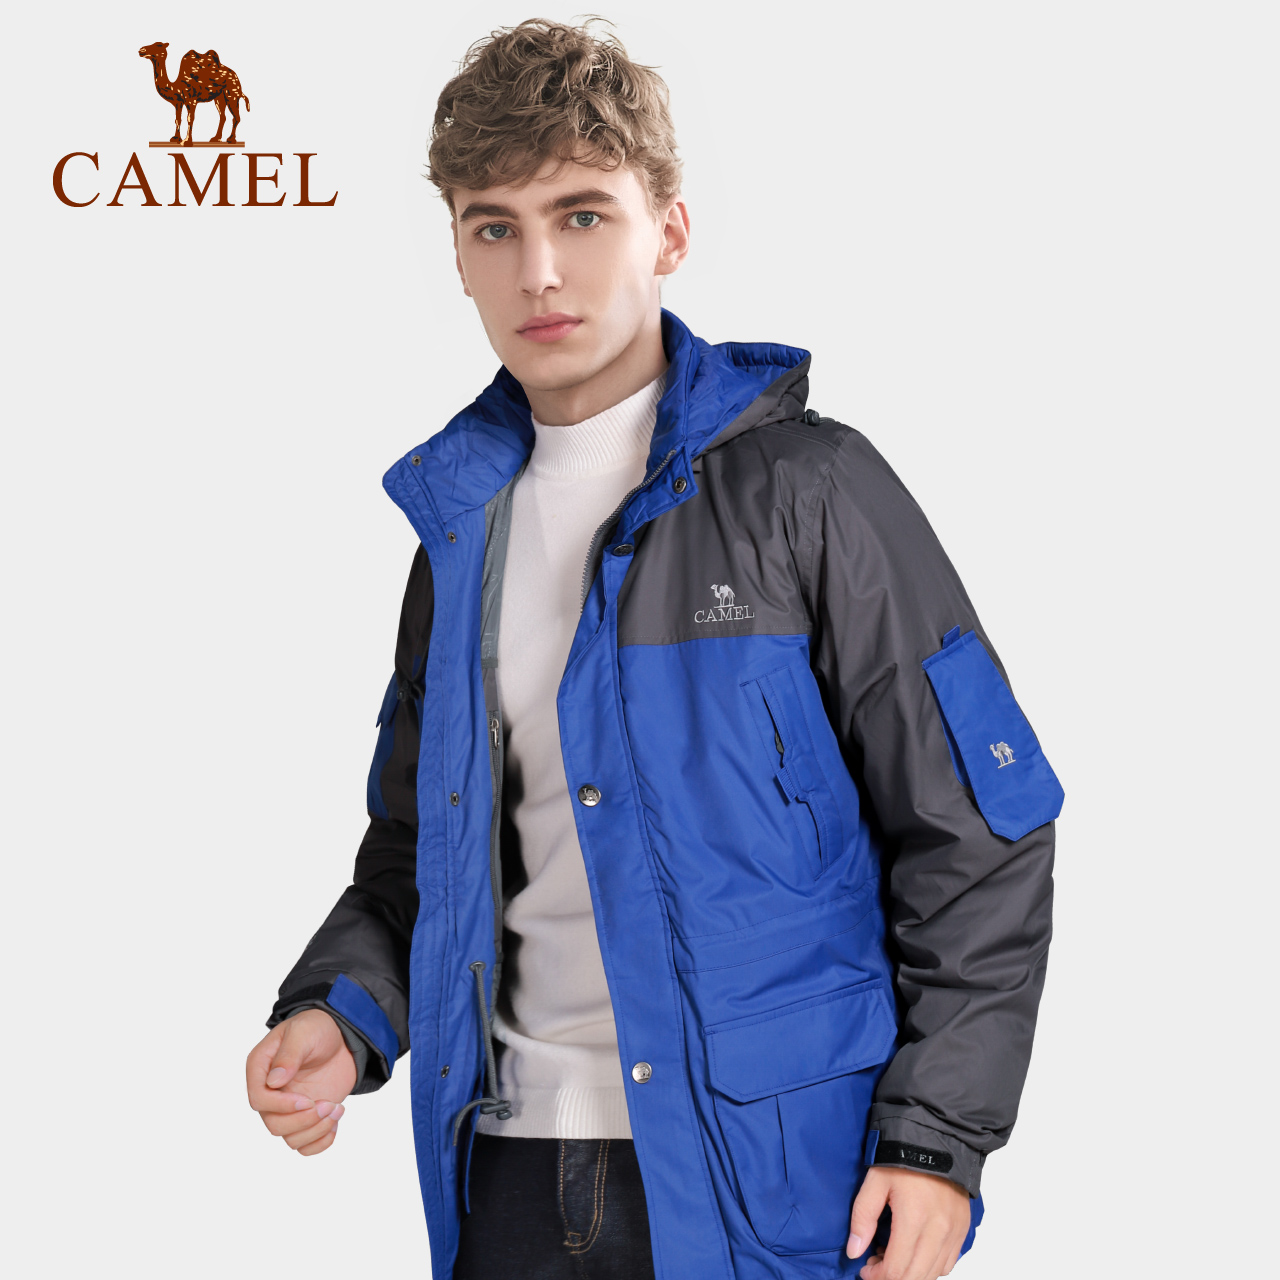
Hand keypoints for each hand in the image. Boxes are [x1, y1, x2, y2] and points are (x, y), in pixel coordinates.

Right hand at [245, 1009, 356, 1155]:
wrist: (342, 1036)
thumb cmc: (318, 1027)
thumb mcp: (304, 1032)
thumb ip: (289, 1055)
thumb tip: (273, 1081)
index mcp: (261, 1069)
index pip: (259, 1100)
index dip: (281, 1106)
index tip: (307, 1100)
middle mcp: (270, 1092)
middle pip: (274, 1125)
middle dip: (303, 1120)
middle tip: (329, 1105)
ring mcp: (287, 1107)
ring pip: (290, 1138)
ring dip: (316, 1130)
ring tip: (337, 1109)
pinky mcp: (305, 1117)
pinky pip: (305, 1145)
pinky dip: (320, 1142)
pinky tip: (335, 1125)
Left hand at [847, 1166, 970, 1279]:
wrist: (938, 1137)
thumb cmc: (903, 1155)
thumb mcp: (875, 1180)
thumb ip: (863, 1217)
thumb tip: (854, 1251)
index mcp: (915, 1218)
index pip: (897, 1269)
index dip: (877, 1277)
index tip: (865, 1268)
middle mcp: (939, 1230)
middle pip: (916, 1277)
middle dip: (892, 1278)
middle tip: (875, 1264)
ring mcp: (954, 1232)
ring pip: (933, 1273)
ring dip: (911, 1274)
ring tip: (893, 1256)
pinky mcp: (963, 1229)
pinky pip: (948, 1263)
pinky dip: (930, 1266)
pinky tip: (914, 1252)